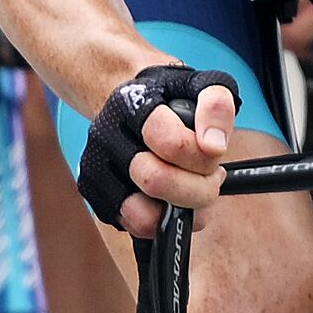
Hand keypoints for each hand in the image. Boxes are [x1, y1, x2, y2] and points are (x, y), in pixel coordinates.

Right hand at [77, 62, 238, 231]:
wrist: (131, 100)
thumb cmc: (171, 96)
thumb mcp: (203, 85)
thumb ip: (216, 107)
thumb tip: (214, 147)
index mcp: (130, 103)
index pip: (172, 145)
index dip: (204, 158)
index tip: (215, 153)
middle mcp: (105, 136)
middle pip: (156, 182)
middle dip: (198, 188)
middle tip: (209, 177)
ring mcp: (95, 168)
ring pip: (142, 216)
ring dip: (179, 211)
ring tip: (190, 191)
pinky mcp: (95, 195)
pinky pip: (136, 227)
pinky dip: (163, 220)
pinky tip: (171, 198)